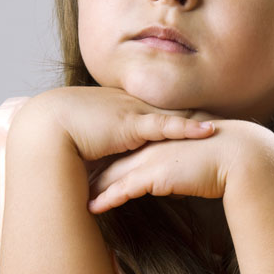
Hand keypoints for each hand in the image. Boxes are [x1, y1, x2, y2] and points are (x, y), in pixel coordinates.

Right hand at [14, 86, 215, 162]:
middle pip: (172, 110)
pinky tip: (210, 131)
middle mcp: (130, 106)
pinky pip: (167, 126)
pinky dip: (189, 129)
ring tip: (228, 128)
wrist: (45, 129)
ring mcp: (133, 112)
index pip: (157, 111)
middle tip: (227, 121)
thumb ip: (104, 150)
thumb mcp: (88, 141)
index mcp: (122, 108)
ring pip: (176, 115)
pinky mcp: (132, 124)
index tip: (204, 119)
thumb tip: (111, 167)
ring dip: (202, 121)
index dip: (182, 116)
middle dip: (199, 115)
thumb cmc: (60, 137)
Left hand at [87, 119, 254, 210]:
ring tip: (73, 200)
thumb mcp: (192, 166)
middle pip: (110, 162)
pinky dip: (107, 199)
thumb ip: (176, 174)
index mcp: (157, 142)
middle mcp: (150, 148)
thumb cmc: (221, 162)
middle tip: (67, 182)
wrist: (238, 156)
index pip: (123, 152)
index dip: (103, 161)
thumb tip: (171, 186)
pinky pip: (125, 189)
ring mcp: (152, 160)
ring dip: (91, 189)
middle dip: (88, 173)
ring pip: (112, 176)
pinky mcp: (157, 174)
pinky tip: (93, 209)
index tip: (86, 169)